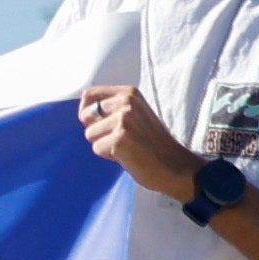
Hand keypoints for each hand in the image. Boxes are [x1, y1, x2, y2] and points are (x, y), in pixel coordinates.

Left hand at [76, 87, 205, 202]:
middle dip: (97, 131)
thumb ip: (112, 109)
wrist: (175, 165)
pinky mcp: (120, 138)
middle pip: (85, 116)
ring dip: (104, 144)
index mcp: (129, 93)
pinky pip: (97, 148)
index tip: (99, 124)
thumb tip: (83, 113)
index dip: (86, 112)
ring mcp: (124, 119)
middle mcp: (126, 102)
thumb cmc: (151, 143)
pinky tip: (128, 155)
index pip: (89, 95)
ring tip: (126, 146)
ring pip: (90, 134)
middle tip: (121, 138)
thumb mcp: (135, 115)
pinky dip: (109, 156)